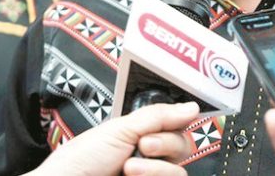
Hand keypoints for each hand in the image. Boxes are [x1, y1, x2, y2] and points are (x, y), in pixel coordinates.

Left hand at [29, 101, 198, 175]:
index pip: (175, 126)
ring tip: (129, 168)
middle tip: (144, 144)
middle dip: (165, 143)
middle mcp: (149, 157)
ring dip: (156, 168)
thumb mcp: (120, 129)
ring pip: (179, 171)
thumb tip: (192, 106)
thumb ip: (158, 117)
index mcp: (141, 136)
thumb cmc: (82, 159)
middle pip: (183, 147)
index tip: (169, 122)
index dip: (176, 123)